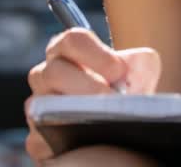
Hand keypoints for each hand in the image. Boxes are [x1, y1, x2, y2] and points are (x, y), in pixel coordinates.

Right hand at [24, 28, 160, 162]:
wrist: (122, 125)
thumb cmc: (127, 91)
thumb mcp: (141, 71)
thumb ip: (141, 63)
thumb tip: (127, 76)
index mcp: (68, 51)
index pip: (73, 40)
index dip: (97, 55)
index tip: (119, 71)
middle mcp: (47, 75)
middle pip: (54, 71)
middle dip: (87, 86)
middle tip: (111, 99)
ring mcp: (39, 107)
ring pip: (43, 106)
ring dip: (75, 113)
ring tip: (104, 119)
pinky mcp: (38, 140)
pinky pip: (42, 139)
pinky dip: (66, 140)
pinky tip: (91, 140)